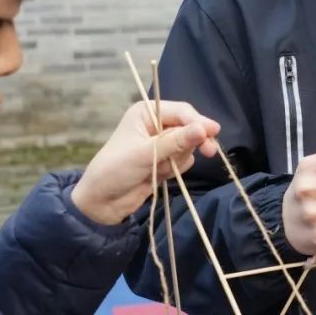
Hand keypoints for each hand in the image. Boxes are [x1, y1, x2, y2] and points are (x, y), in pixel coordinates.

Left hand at [71, 101, 219, 224]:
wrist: (101, 204)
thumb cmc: (115, 171)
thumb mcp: (145, 154)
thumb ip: (176, 142)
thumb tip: (205, 130)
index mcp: (146, 113)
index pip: (181, 111)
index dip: (198, 121)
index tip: (213, 132)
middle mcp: (155, 124)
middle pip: (189, 127)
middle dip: (193, 141)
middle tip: (210, 152)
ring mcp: (161, 143)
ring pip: (188, 145)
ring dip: (178, 159)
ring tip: (159, 169)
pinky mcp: (165, 160)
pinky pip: (184, 160)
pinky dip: (176, 169)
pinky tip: (159, 175)